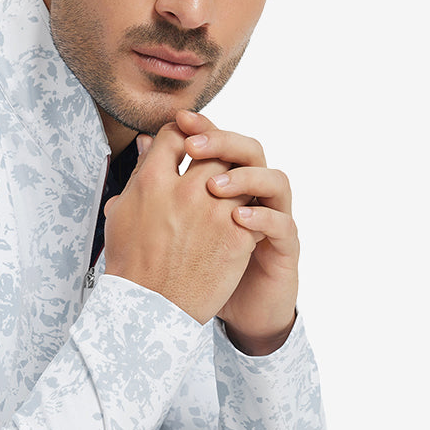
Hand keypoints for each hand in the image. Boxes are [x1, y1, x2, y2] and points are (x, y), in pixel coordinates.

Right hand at [102, 119, 258, 324]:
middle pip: (212, 148)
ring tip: (229, 195)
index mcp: (151, 182)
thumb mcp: (122, 214)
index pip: (176, 134)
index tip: (188, 144)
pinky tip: (242, 221)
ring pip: (239, 175)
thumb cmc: (132, 265)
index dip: (184, 134)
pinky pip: (254, 208)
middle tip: (215, 165)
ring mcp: (213, 213)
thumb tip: (146, 144)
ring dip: (236, 182)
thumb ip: (137, 174)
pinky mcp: (236, 236)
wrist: (150, 309)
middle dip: (215, 152)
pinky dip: (251, 212)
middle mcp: (184, 191)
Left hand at [176, 110, 297, 354]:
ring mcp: (273, 219)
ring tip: (213, 185)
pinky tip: (238, 218)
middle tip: (193, 146)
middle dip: (222, 143)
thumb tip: (144, 144)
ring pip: (275, 181)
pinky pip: (284, 224)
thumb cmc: (204, 266)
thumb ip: (163, 184)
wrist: (234, 310)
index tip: (179, 120)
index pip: (222, 144)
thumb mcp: (177, 223)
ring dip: (245, 177)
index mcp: (230, 184)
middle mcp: (254, 196)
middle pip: (250, 152)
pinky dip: (263, 218)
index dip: (204, 128)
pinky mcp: (285, 248)